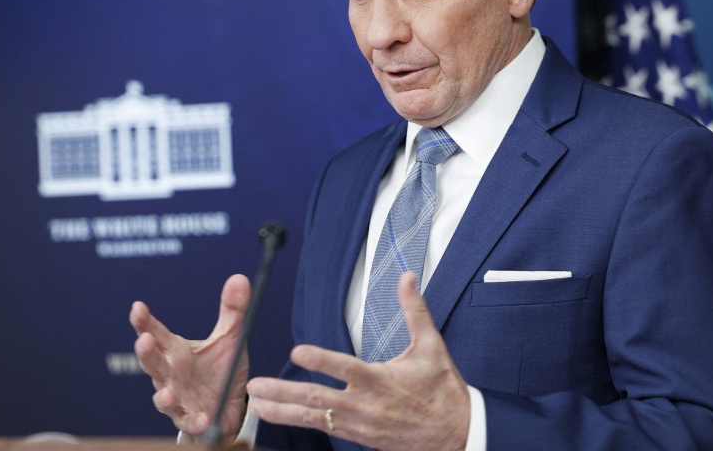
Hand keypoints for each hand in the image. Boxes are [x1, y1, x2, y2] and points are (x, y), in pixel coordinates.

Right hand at [129, 274, 250, 438]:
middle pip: (152, 363)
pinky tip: (202, 417)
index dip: (144, 321)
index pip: (155, 333)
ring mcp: (177, 398)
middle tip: (143, 340)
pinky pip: (188, 421)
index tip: (137, 307)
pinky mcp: (190, 419)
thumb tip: (239, 278)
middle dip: (145, 353)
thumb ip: (232, 311)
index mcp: (176, 351)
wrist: (230, 405)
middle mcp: (171, 374)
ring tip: (167, 392)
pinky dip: (193, 420)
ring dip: (163, 396)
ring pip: (163, 398)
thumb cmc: (221, 370)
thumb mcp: (229, 338)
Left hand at [246, 272, 469, 450]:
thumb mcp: (432, 346)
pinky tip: (279, 417)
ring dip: (282, 411)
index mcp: (381, 380)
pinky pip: (324, 429)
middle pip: (318, 399)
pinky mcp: (358, 437)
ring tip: (256, 404)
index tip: (298, 351)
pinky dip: (299, 422)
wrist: (457, 434)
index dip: (322, 361)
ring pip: (314, 418)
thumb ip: (414, 310)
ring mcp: (359, 424)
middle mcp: (366, 405)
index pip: (346, 368)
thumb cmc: (443, 391)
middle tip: (256, 386)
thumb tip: (407, 277)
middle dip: (284, 392)